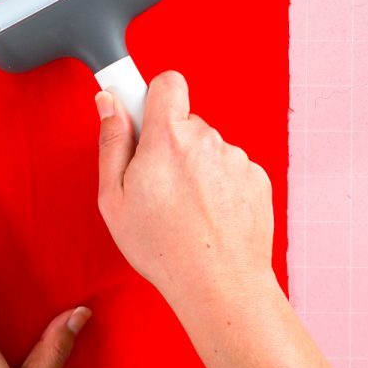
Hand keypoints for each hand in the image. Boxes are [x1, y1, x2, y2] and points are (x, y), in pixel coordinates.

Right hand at [95, 71, 275, 321]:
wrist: (220, 284)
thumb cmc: (164, 248)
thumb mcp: (115, 198)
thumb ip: (111, 142)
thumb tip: (109, 103)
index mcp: (168, 138)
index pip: (166, 83)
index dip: (151, 96)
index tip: (140, 111)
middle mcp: (207, 140)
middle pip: (185, 122)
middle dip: (169, 143)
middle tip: (156, 184)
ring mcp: (236, 159)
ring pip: (208, 148)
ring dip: (195, 168)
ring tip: (185, 210)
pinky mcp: (257, 179)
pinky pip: (230, 170)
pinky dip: (219, 187)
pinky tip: (208, 217)